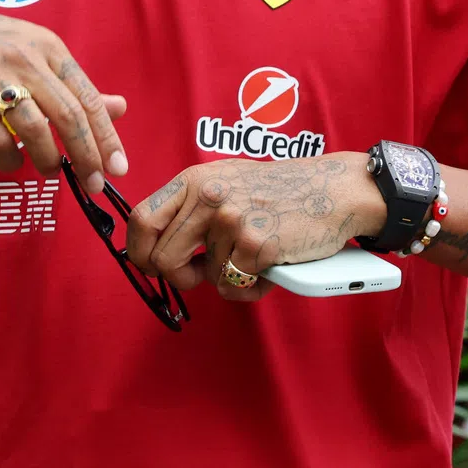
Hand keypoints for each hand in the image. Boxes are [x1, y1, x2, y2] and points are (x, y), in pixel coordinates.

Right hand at [0, 6, 126, 192]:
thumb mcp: (33, 53)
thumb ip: (73, 84)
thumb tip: (120, 108)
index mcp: (47, 47)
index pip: (87, 97)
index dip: (107, 136)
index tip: (119, 167)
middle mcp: (24, 59)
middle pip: (68, 115)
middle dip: (86, 155)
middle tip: (94, 182)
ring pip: (34, 128)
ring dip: (48, 158)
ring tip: (52, 171)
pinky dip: (8, 158)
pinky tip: (12, 162)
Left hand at [125, 155, 382, 301]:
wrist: (329, 190)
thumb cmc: (274, 192)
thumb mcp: (223, 183)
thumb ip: (189, 209)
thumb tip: (153, 248)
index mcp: (192, 180)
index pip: (141, 219)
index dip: (139, 251)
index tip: (150, 266)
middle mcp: (206, 196)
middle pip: (162, 258)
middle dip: (179, 277)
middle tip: (199, 275)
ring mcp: (231, 220)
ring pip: (205, 277)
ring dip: (227, 278)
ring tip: (251, 258)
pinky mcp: (256, 245)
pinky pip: (234, 287)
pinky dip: (251, 287)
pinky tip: (268, 266)